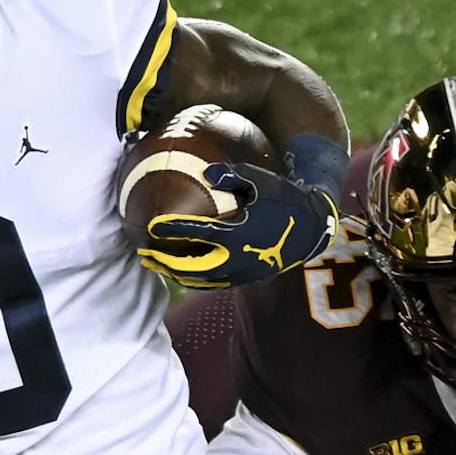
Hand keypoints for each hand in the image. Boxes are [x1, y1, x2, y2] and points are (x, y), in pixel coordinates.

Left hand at [141, 161, 337, 287]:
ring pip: (201, 280)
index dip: (174, 230)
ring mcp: (242, 272)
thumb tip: (206, 171)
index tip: (153, 226)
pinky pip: (213, 284)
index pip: (199, 232)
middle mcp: (238, 258)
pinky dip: (193, 280)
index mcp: (240, 233)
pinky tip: (178, 272)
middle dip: (166, 261)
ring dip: (175, 273)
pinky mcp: (245, 278)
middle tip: (144, 252)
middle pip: (192, 266)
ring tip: (154, 265)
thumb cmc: (284, 199)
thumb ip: (233, 175)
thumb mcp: (262, 182)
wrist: (311, 230)